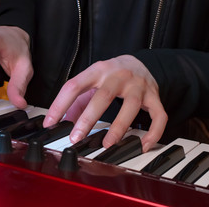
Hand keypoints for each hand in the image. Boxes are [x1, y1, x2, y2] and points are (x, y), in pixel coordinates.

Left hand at [43, 55, 167, 151]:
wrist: (141, 63)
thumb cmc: (112, 74)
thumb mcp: (93, 80)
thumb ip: (78, 99)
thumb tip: (63, 120)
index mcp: (98, 70)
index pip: (75, 85)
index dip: (60, 104)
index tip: (50, 122)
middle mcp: (119, 76)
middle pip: (103, 97)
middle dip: (88, 119)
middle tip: (75, 138)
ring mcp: (138, 86)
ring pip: (131, 107)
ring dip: (118, 128)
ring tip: (106, 144)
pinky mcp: (154, 97)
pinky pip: (158, 116)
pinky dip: (153, 133)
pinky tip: (142, 145)